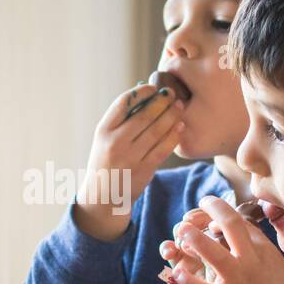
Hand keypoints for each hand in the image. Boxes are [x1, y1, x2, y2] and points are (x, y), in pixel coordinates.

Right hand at [72, 81, 183, 241]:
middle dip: (162, 101)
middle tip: (172, 93)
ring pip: (157, 130)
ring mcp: (130, 157)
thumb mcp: (104, 138)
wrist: (103, 197)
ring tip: (179, 106)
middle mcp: (115, 143)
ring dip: (171, 115)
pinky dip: (174, 135)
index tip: (153, 87)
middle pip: (144, 115)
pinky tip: (180, 126)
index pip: (124, 103)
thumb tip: (148, 93)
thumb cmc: (106, 161)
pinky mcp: (144, 170)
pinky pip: (163, 148)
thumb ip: (122, 119)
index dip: (142, 92)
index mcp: (103, 131)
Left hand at [169, 196, 283, 283]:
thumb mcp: (276, 263)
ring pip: (213, 252)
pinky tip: (178, 273)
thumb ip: (257, 247)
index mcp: (264, 249)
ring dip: (195, 238)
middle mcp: (252, 259)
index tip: (213, 213)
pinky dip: (189, 281)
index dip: (223, 212)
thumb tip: (240, 231)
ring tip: (181, 229)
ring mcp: (240, 280)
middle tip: (201, 204)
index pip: (241, 221)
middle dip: (213, 209)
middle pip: (231, 224)